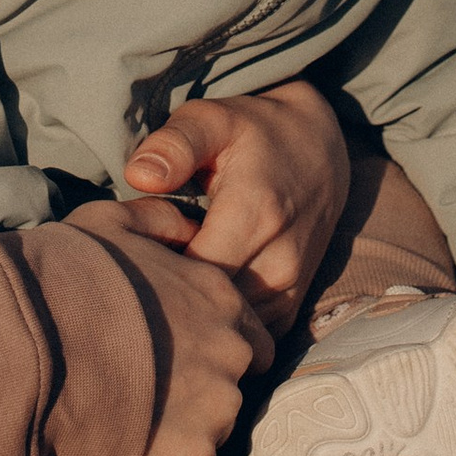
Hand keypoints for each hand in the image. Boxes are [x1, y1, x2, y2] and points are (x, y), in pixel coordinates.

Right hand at [64, 201, 277, 455]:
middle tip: (155, 384)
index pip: (249, 331)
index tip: (177, 349)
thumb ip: (160, 220)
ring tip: (137, 412)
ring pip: (218, 421)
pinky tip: (132, 438)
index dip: (214, 341)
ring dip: (187, 421)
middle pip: (238, 378)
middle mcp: (231, 349)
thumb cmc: (64, 278)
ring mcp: (218, 404)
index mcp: (219, 296)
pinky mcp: (195, 450)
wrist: (30, 346)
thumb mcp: (110, 223)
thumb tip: (185, 226)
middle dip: (206, 382)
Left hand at [121, 81, 352, 326]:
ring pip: (230, 326)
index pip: (191, 272)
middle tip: (144, 272)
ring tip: (170, 283)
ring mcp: (290, 285)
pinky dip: (222, 324)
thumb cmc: (252, 132)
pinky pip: (249, 334)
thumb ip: (173, 145)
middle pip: (209, 305)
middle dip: (171, 295)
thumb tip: (137, 176)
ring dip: (197, 313)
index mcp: (256, 212)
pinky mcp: (294, 303)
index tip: (135, 251)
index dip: (154, 268)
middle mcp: (280, 257)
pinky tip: (198, 297)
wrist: (320, 149)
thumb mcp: (211, 120)